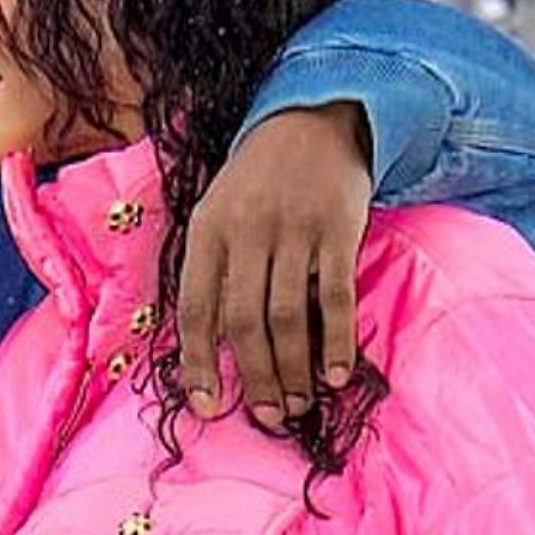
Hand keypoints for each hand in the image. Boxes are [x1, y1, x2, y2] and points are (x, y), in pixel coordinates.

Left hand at [178, 102, 371, 427]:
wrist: (311, 118)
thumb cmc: (258, 182)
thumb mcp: (218, 212)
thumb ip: (213, 270)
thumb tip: (209, 348)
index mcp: (207, 231)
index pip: (196, 308)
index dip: (198, 363)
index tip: (207, 406)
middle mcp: (245, 231)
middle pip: (244, 321)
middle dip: (254, 377)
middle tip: (268, 415)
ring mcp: (292, 230)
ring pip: (287, 316)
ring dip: (293, 369)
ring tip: (299, 403)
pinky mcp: (337, 229)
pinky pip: (335, 296)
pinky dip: (337, 340)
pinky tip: (338, 373)